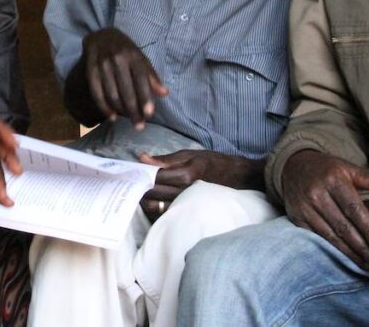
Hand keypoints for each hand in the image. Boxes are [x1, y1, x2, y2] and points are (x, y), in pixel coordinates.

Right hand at [83, 28, 167, 128]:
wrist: (101, 36)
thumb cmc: (126, 50)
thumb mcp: (141, 58)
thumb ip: (151, 76)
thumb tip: (164, 93)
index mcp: (133, 55)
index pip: (141, 79)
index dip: (145, 97)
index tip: (149, 114)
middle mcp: (117, 59)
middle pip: (126, 90)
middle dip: (134, 110)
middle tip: (139, 125)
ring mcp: (102, 65)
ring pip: (112, 93)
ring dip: (121, 111)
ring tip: (129, 120)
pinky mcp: (90, 70)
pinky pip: (97, 92)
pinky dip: (104, 107)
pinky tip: (112, 117)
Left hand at [137, 150, 263, 220]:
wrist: (239, 179)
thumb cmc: (214, 163)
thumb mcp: (191, 154)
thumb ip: (165, 159)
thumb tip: (142, 157)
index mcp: (187, 174)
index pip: (156, 176)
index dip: (141, 173)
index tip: (131, 170)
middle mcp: (187, 192)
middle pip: (154, 192)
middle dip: (140, 186)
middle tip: (130, 181)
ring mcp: (189, 204)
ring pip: (157, 206)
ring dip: (145, 199)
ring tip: (138, 190)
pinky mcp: (189, 212)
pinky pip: (166, 213)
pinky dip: (155, 207)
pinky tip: (150, 199)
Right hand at [280, 150, 368, 270]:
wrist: (292, 166)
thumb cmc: (326, 170)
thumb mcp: (347, 168)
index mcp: (333, 181)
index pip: (353, 208)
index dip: (367, 228)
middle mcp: (316, 194)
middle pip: (342, 226)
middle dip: (361, 247)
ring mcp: (305, 208)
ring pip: (330, 236)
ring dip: (349, 253)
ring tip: (367, 265)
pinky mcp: (297, 219)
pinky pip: (316, 238)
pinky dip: (332, 250)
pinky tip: (346, 258)